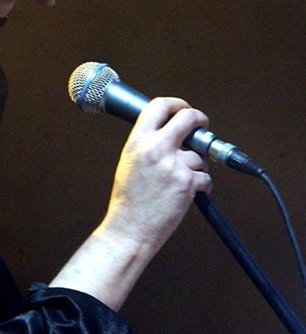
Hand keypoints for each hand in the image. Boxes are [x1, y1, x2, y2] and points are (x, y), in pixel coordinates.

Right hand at [100, 97, 212, 249]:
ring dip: (196, 167)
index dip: (177, 104)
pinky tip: (185, 194)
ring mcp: (173, 165)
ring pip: (199, 155)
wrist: (129, 229)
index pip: (159, 106)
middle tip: (202, 127)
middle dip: (200, 120)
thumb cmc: (128, 200)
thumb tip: (168, 131)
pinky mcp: (188, 183)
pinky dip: (201, 185)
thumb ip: (147, 143)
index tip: (183, 109)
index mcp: (137, 141)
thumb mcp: (129, 162)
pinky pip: (205, 177)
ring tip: (178, 182)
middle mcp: (155, 149)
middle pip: (188, 117)